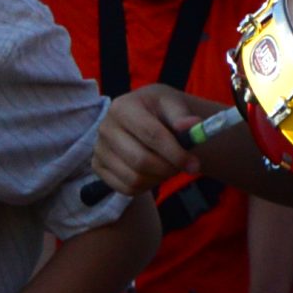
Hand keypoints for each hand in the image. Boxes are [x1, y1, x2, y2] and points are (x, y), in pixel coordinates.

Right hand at [92, 85, 211, 194]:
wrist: (145, 115)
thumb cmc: (160, 110)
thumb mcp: (173, 104)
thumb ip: (183, 116)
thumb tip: (192, 125)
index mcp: (122, 107)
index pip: (151, 135)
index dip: (175, 153)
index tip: (195, 164)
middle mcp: (105, 128)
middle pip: (140, 160)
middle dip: (168, 168)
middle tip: (186, 167)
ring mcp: (98, 149)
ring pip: (133, 178)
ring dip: (160, 178)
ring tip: (171, 167)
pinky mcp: (98, 167)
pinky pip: (125, 188)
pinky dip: (147, 186)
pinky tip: (157, 173)